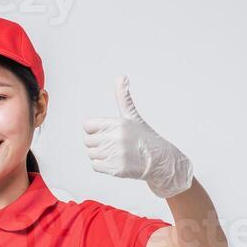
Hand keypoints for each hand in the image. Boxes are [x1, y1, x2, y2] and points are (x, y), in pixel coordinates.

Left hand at [82, 75, 192, 198]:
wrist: (159, 161)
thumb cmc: (144, 137)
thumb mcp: (132, 116)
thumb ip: (123, 98)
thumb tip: (121, 77)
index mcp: (118, 123)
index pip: (87, 125)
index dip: (94, 129)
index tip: (106, 132)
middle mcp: (116, 138)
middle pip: (87, 141)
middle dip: (97, 143)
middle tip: (113, 144)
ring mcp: (116, 154)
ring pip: (90, 154)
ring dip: (100, 155)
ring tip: (115, 153)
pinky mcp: (116, 169)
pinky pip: (95, 166)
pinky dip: (102, 166)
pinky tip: (115, 162)